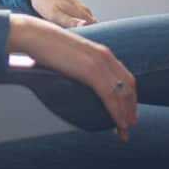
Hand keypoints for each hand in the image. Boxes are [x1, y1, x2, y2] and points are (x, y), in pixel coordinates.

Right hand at [7, 14, 137, 140]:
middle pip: (128, 85)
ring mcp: (100, 64)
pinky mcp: (91, 72)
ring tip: (123, 132)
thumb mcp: (71, 54)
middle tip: (129, 124)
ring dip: (125, 115)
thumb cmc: (47, 45)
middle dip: (131, 107)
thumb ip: (81, 63)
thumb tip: (77, 76)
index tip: (128, 109)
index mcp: (102, 51)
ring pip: (122, 94)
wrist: (37, 36)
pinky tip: (118, 124)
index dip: (129, 94)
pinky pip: (110, 97)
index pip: (125, 75)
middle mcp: (106, 56)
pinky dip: (117, 113)